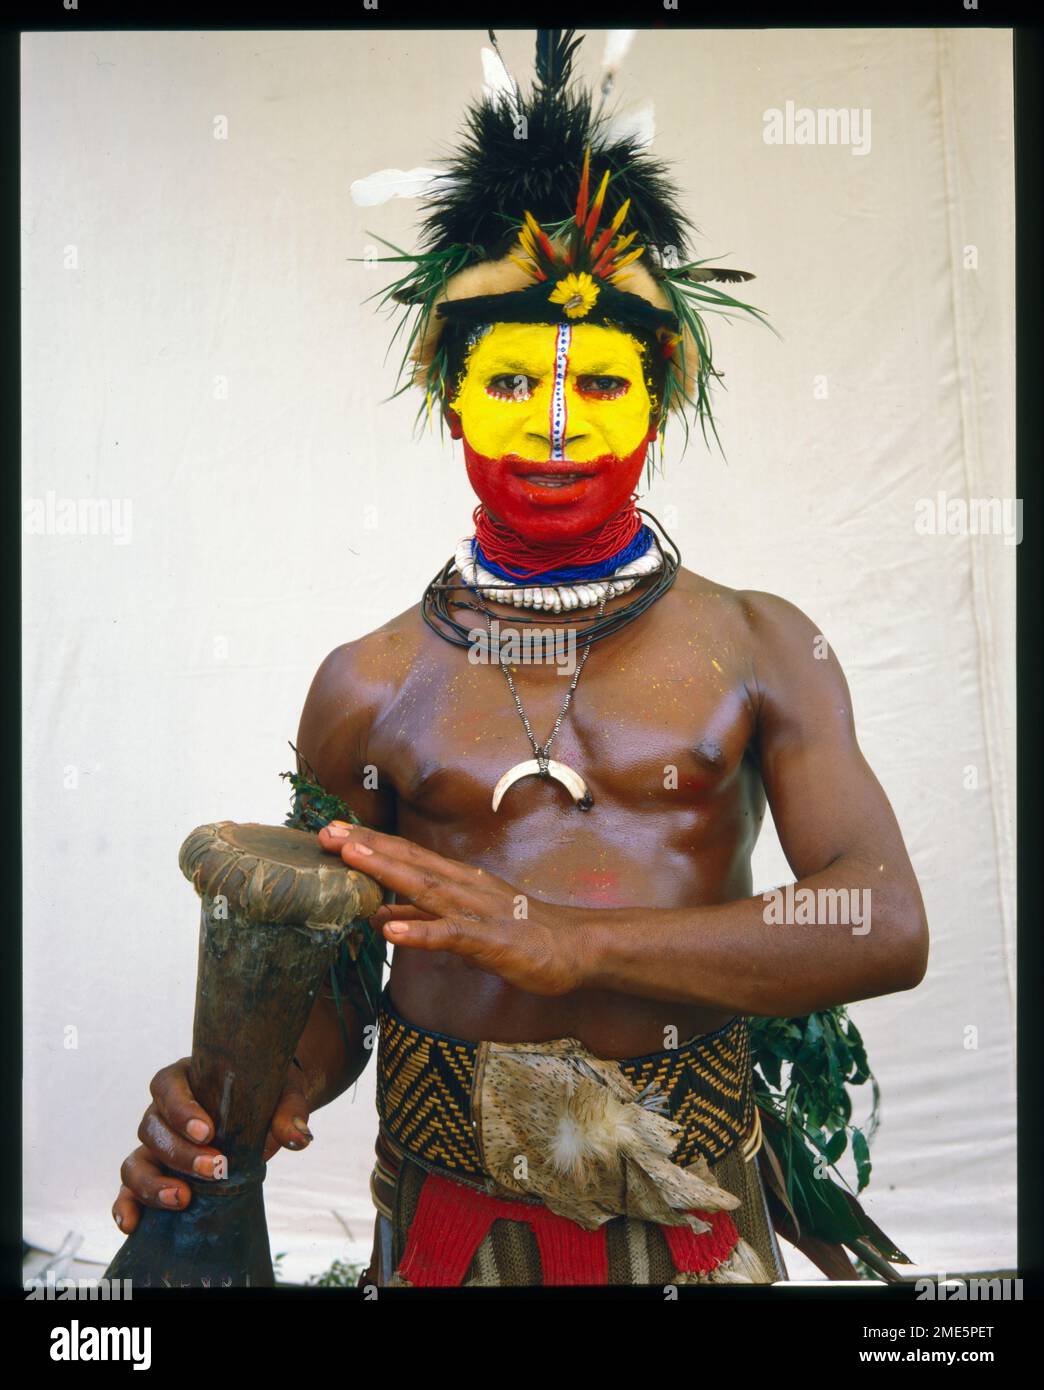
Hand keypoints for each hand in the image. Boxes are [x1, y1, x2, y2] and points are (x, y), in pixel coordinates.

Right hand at [111, 1057, 312, 1234]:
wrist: (267, 1111)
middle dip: (180, 1153)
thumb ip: (290, 1111)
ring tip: (183, 1199)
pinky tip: (132, 1224)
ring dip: (153, 1183)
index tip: (208, 1131)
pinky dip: (126, 1205)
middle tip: (215, 1168)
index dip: (181, 1109)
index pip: (167, 1086)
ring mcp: (156, 1144)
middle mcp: (162, 1110)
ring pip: (135, 1161)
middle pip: (152, 1128)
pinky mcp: (156, 1173)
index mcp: (185, 1077)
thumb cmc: (269, 1093)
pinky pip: (129, 1189)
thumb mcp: (283, 1093)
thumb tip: (298, 1138)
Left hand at [317, 821, 586, 996]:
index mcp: (456, 880)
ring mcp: (475, 911)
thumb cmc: (520, 934)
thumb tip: (378, 914)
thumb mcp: (463, 921)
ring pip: (424, 888)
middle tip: (325, 832)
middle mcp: (462, 886)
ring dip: (385, 872)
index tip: (330, 832)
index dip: (367, 843)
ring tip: (350, 858)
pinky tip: (390, 929)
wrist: (573, 948)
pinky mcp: (488, 940)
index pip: (405, 855)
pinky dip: (418, 931)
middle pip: (407, 861)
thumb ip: (422, 917)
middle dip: (366, 846)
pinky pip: (448, 936)